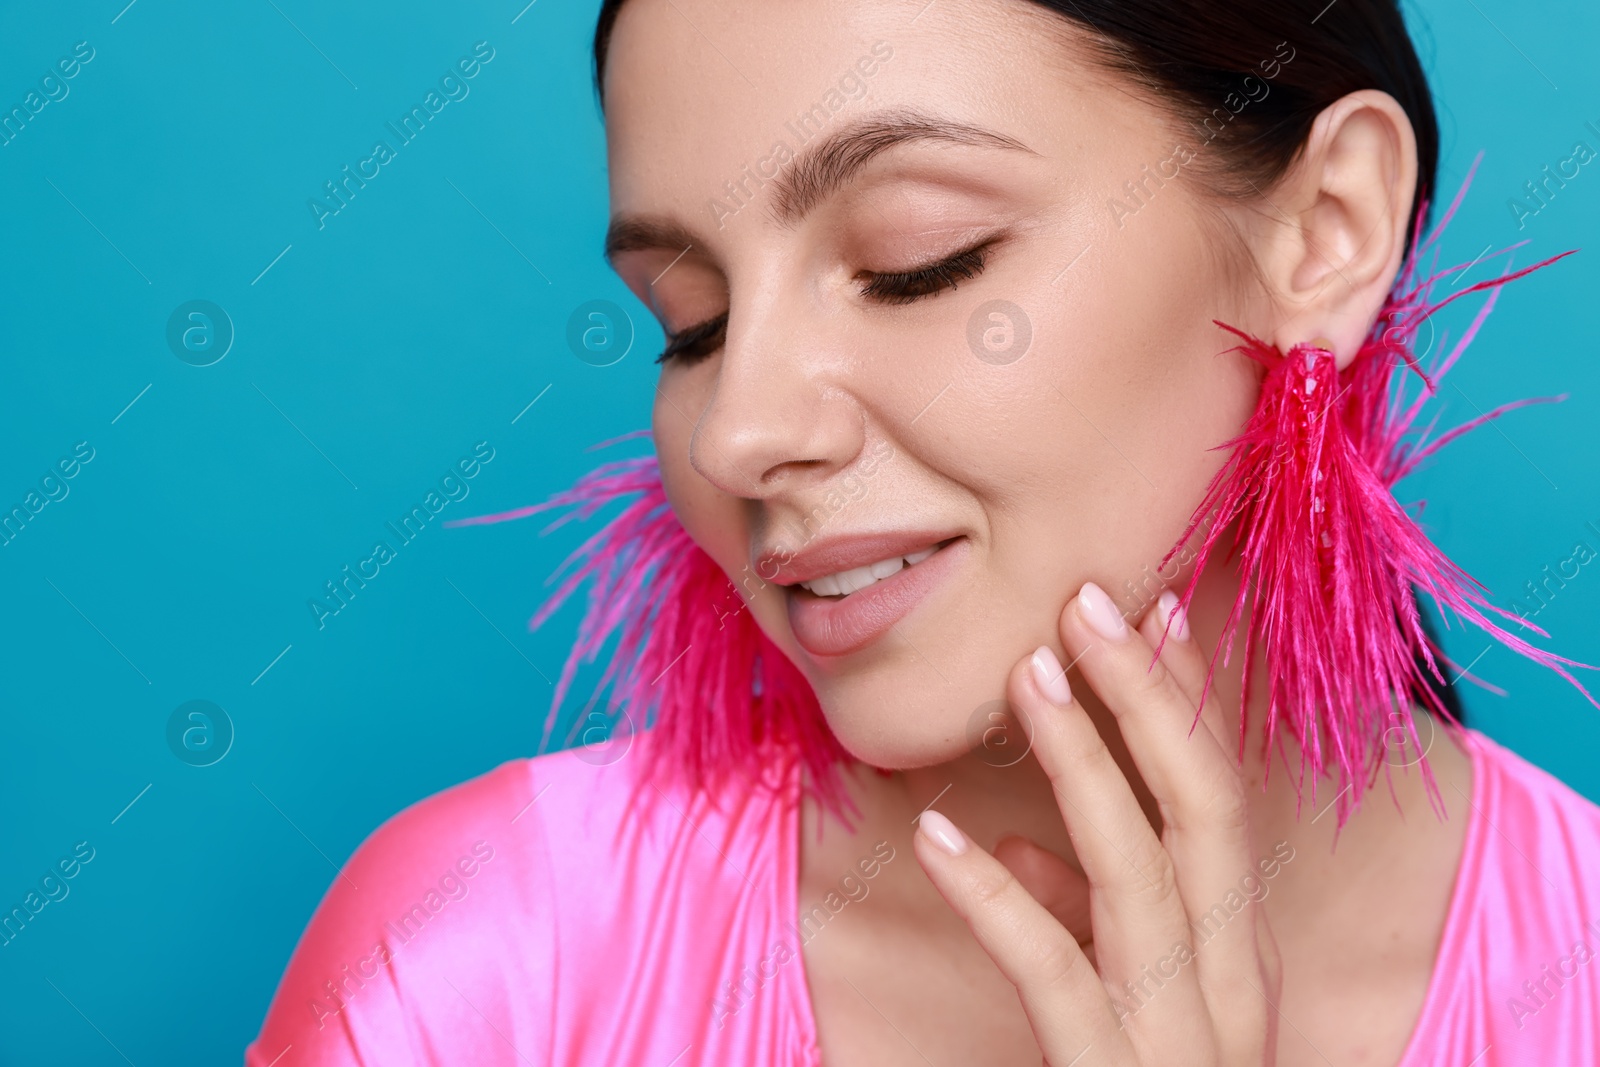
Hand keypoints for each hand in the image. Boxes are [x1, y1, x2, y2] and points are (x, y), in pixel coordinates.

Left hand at [913, 582, 1280, 1064]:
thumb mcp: (1126, 1002)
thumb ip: (1085, 921)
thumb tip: (1019, 842)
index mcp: (1237, 952)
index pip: (1221, 798)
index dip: (1189, 699)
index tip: (1151, 605)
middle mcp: (1231, 982)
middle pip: (1206, 812)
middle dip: (1154, 699)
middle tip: (1091, 600)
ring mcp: (1184, 1034)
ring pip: (1145, 874)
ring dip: (1087, 766)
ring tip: (1030, 675)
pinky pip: (1057, 973)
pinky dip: (999, 898)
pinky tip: (942, 835)